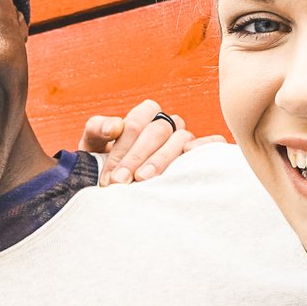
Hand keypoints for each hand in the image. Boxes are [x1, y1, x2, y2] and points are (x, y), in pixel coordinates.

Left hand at [79, 99, 223, 184]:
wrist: (120, 189)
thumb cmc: (108, 166)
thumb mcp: (93, 147)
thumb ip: (97, 129)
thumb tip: (115, 126)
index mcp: (144, 116)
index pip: (136, 123)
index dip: (122, 148)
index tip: (111, 176)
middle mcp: (166, 124)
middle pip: (157, 131)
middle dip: (136, 157)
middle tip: (120, 182)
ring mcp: (185, 138)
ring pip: (181, 138)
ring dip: (161, 159)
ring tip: (142, 179)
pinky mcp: (200, 154)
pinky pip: (213, 143)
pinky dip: (204, 147)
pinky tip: (188, 156)